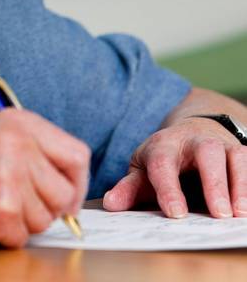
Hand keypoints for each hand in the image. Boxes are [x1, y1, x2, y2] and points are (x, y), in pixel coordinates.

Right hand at [0, 109, 89, 246]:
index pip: (77, 154)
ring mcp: (10, 175)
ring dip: (24, 223)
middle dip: (47, 208)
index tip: (66, 196)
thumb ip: (35, 152)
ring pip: (47, 218)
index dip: (76, 183)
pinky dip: (6, 237)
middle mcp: (18, 144)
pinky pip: (24, 236)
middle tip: (17, 205)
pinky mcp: (0, 208)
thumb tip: (73, 186)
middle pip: (65, 191)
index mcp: (19, 122)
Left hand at [103, 118, 246, 218]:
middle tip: (219, 214)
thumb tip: (111, 205)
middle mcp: (195, 140)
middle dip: (213, 182)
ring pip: (235, 156)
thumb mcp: (144, 169)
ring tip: (239, 214)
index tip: (176, 214)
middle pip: (207, 152)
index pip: (164, 163)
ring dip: (240, 184)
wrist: (193, 132)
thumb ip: (129, 188)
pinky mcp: (240, 152)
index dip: (169, 188)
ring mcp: (222, 144)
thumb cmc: (166, 158)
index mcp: (164, 145)